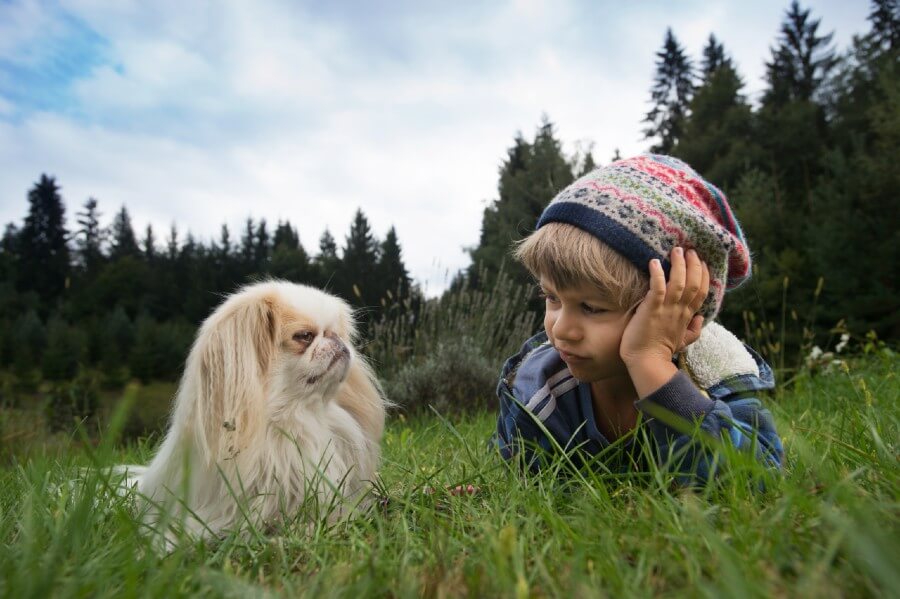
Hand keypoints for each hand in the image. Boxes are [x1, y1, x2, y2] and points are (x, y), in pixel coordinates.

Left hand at [619, 247, 709, 367]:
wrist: (647, 363)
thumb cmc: (661, 351)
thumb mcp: (683, 341)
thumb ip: (694, 330)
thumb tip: (701, 319)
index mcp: (687, 316)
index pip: (701, 292)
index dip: (703, 275)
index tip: (702, 262)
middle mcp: (679, 310)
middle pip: (694, 283)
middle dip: (694, 265)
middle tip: (690, 250)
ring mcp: (666, 309)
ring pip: (679, 282)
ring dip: (679, 265)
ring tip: (677, 250)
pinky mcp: (651, 310)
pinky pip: (657, 288)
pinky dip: (657, 275)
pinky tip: (655, 263)